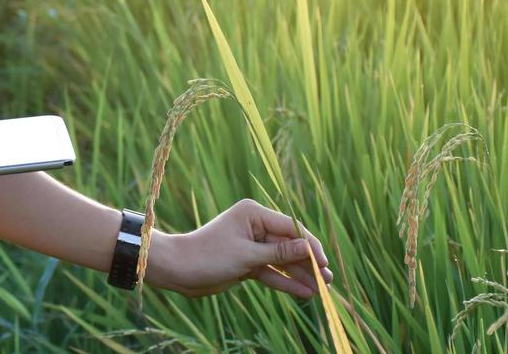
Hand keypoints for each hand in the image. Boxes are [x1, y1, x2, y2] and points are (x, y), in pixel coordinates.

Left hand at [144, 199, 332, 299]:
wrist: (178, 270)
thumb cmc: (208, 256)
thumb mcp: (246, 256)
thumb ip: (278, 253)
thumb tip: (307, 247)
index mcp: (254, 213)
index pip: (291, 227)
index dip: (310, 245)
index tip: (323, 264)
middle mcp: (255, 226)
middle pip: (289, 245)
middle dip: (308, 263)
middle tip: (328, 281)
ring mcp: (252, 245)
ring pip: (282, 260)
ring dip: (300, 275)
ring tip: (322, 290)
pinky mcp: (247, 263)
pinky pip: (272, 272)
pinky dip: (286, 282)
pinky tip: (304, 293)